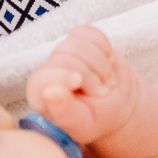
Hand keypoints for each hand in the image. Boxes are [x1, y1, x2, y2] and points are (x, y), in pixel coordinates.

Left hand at [28, 25, 142, 144]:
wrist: (116, 104)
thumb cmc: (97, 119)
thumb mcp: (84, 125)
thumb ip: (66, 114)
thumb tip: (50, 92)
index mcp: (41, 96)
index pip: (40, 79)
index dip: (61, 77)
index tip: (81, 85)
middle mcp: (49, 71)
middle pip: (64, 57)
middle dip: (90, 75)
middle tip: (102, 92)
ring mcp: (64, 53)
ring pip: (77, 43)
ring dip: (100, 63)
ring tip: (106, 81)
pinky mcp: (80, 40)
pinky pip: (90, 32)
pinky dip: (104, 47)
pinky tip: (107, 63)